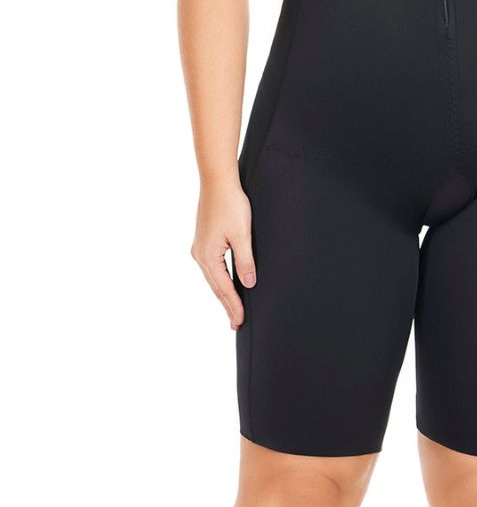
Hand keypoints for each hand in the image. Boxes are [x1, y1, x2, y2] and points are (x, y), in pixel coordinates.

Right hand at [190, 176, 255, 329]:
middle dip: (227, 305)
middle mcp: (200, 254)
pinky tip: (225, 283)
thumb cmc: (231, 205)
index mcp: (208, 256)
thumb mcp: (242, 234)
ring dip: (223, 293)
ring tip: (232, 309)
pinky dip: (219, 279)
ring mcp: (200, 247)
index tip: (240, 322)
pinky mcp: (204, 240)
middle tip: (236, 324)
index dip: (233, 306)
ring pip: (213, 278)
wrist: (217, 182)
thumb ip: (245, 261)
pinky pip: (212, 267)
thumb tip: (247, 284)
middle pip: (215, 287)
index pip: (224, 288)